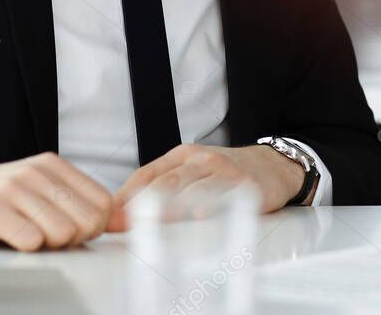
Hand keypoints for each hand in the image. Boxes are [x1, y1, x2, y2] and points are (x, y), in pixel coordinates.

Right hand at [0, 152, 112, 250]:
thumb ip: (79, 205)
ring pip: (61, 233)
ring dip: (46, 246)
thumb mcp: (39, 193)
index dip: (93, 228)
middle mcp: (35, 171)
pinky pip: (30, 241)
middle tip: (44, 236)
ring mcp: (13, 187)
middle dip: (71, 240)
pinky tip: (8, 238)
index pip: (102, 203)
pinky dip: (23, 249)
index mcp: (52, 165)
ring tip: (25, 235)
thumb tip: (124, 221)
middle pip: (86, 221)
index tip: (72, 232)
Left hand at [105, 143, 300, 231]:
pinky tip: (198, 214)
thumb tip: (125, 212)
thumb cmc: (225, 173)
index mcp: (180, 156)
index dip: (125, 196)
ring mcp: (220, 170)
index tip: (108, 216)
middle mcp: (198, 159)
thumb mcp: (192, 172)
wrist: (272, 166)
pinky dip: (208, 204)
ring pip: (189, 187)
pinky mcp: (242, 183)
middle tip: (122, 223)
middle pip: (163, 182)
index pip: (146, 175)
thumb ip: (164, 187)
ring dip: (166, 206)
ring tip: (149, 221)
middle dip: (139, 205)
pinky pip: (222, 194)